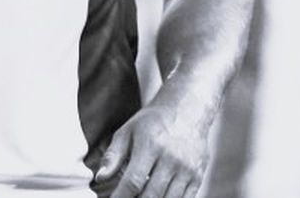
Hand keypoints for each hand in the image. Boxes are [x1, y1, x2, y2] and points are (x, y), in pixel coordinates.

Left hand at [92, 99, 209, 197]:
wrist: (187, 110)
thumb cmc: (151, 122)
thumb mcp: (128, 132)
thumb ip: (113, 156)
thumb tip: (100, 178)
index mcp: (151, 145)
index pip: (133, 182)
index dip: (121, 197)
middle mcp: (172, 158)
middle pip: (151, 196)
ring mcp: (188, 169)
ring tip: (140, 196)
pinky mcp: (198, 176)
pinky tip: (157, 196)